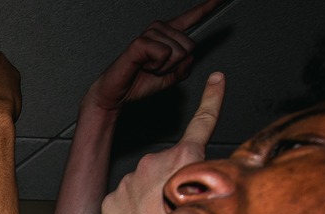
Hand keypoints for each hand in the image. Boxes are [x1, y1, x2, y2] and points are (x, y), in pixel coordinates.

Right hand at [83, 1, 219, 114]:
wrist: (117, 94)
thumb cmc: (139, 83)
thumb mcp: (171, 78)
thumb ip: (184, 67)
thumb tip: (189, 56)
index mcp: (168, 35)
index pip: (192, 18)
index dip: (208, 7)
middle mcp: (160, 29)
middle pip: (189, 45)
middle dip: (176, 65)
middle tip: (156, 69)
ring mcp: (150, 33)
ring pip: (178, 52)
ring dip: (165, 68)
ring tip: (148, 68)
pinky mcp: (141, 42)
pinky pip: (165, 55)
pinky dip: (157, 67)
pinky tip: (143, 66)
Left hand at [102, 72, 223, 213]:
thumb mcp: (213, 200)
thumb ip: (207, 177)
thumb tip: (202, 176)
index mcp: (186, 157)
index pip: (203, 122)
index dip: (212, 99)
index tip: (216, 79)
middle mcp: (156, 160)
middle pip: (167, 165)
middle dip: (170, 181)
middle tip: (174, 210)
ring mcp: (130, 178)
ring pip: (143, 183)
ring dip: (148, 198)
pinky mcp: (111, 197)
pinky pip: (123, 200)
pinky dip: (129, 211)